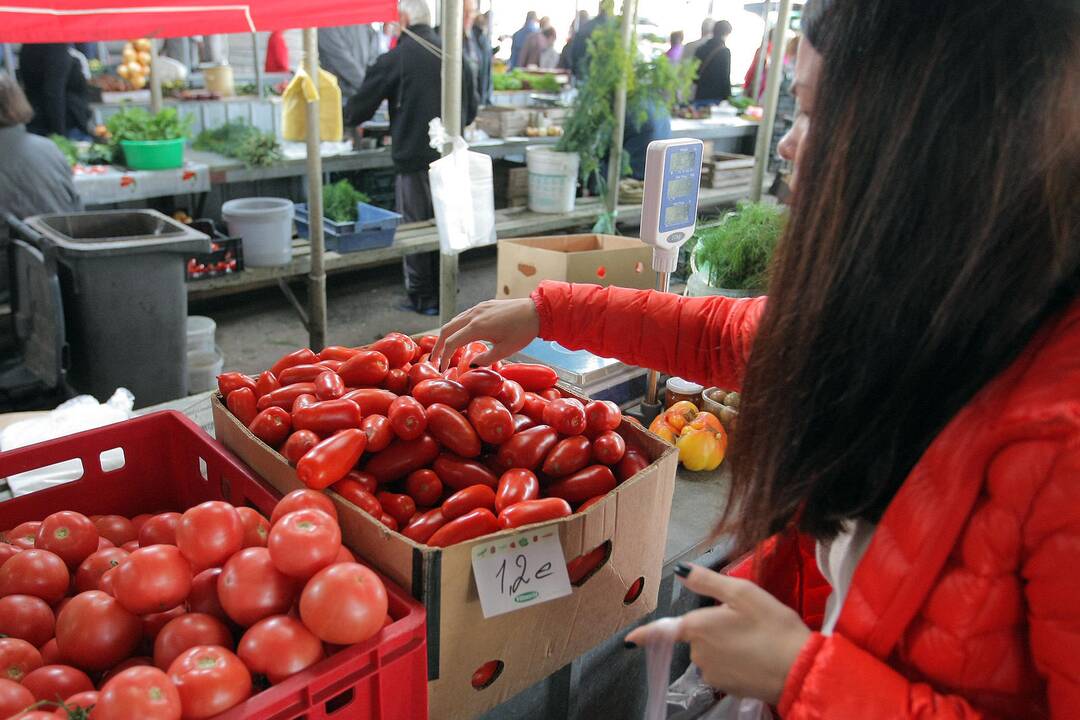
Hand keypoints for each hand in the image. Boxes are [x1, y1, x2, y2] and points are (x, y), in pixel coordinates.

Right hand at [432, 298, 540, 370]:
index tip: (442, 369)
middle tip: (435, 360)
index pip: (452, 342)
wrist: (537, 311)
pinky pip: (463, 316)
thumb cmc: (523, 331)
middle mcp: (474, 315)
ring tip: (444, 350)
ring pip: (454, 321)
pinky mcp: (483, 306)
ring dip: (446, 336)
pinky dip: (456, 328)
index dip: (444, 357)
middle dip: (439, 346)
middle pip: (447, 330)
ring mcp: (478, 308)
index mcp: (477, 327)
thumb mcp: (505, 350)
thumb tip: (469, 366)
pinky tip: (460, 336)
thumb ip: (485, 359)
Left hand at [626, 564, 810, 704]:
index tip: (629, 639)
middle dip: (714, 628)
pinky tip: (756, 657)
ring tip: (754, 640)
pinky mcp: (727, 688)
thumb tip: (680, 572)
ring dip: (726, 646)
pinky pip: (724, 670)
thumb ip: (707, 581)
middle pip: (697, 636)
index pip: (664, 630)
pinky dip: (735, 663)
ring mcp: (711, 673)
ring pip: (711, 653)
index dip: (645, 634)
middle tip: (745, 622)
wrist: (798, 669)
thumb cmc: (772, 626)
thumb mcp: (742, 593)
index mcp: (697, 627)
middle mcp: (698, 653)